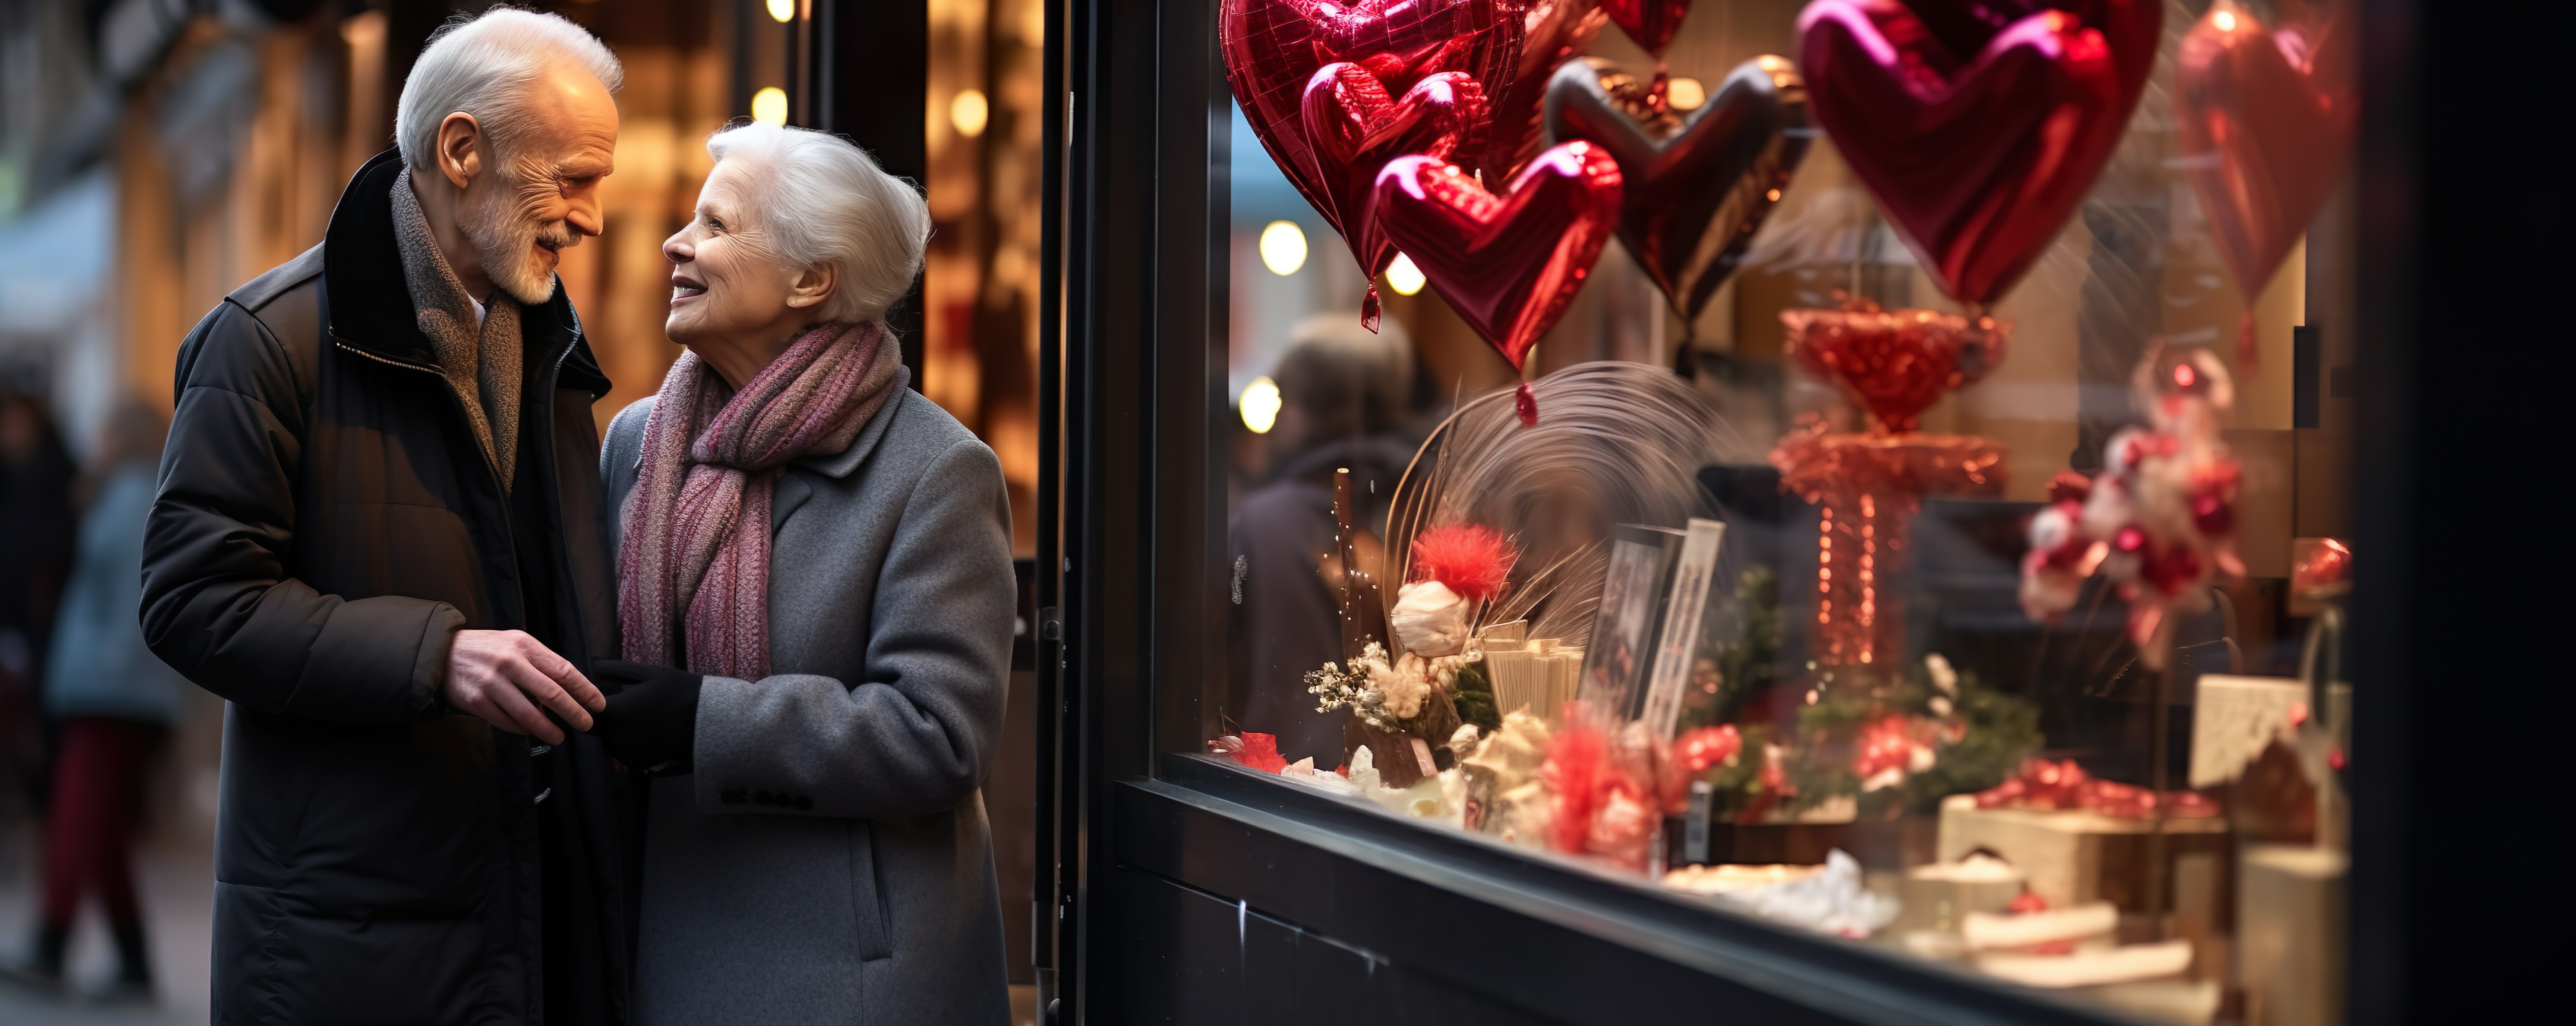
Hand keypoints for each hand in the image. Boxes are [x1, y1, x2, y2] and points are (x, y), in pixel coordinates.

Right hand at [443, 630, 603, 743]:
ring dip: (548, 730)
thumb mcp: (516, 644)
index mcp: (525, 645)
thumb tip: (570, 691)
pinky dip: (522, 729)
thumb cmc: (488, 649)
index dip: (585, 690)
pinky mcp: (476, 701)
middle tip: (586, 725)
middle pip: (552, 694)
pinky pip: (507, 722)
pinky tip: (530, 731)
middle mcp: (510, 663)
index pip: (564, 670)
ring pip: (529, 714)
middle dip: (574, 713)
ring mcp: (492, 683)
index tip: (598, 705)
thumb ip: (540, 664)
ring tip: (560, 738)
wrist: (442, 652)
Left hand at [590, 660, 703, 770]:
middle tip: (623, 702)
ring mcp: (626, 755)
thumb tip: (591, 663)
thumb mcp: (647, 674)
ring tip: (639, 714)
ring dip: (616, 729)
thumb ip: (613, 669)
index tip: (593, 693)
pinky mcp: (638, 765)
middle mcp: (614, 739)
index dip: (583, 701)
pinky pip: (624, 751)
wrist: (709, 722)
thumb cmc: (679, 691)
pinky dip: (629, 741)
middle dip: (602, 715)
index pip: (581, 709)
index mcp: (612, 714)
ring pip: (609, 740)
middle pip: (595, 727)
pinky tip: (648, 728)